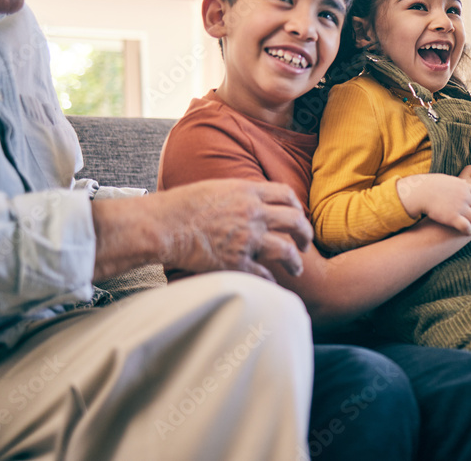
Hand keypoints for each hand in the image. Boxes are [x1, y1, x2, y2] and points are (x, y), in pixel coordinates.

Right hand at [158, 179, 311, 281]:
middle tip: (306, 242)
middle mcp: (253, 214)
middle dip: (305, 233)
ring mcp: (247, 239)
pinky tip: (272, 282)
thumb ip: (238, 193)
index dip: (296, 205)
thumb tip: (250, 199)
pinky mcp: (236, 262)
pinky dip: (271, 280)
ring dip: (296, 260)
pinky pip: (263, 274)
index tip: (298, 213)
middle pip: (294, 221)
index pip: (285, 194)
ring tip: (298, 267)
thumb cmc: (181, 205)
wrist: (164, 225)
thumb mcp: (216, 187)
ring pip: (286, 250)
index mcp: (248, 192)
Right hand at [396, 173, 470, 234]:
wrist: (421, 192)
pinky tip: (468, 233)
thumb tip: (465, 182)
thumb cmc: (431, 186)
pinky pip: (467, 227)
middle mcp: (465, 197)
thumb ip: (460, 183)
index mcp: (465, 187)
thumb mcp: (449, 180)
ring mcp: (460, 207)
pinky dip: (469, 231)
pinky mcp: (453, 218)